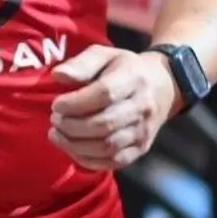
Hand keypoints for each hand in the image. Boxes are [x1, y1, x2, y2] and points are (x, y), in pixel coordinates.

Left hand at [49, 46, 177, 171]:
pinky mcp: (141, 149)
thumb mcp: (104, 55)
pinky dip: (87, 159)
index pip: (104, 94)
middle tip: (54, 119)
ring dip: (75, 144)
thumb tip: (58, 75)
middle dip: (72, 125)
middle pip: (104, 124)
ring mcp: (143, 131)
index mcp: (133, 78)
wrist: (162, 87)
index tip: (56, 104)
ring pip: (107, 147)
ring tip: (56, 134)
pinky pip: (113, 162)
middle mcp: (143, 107)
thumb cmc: (124, 69)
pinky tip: (70, 147)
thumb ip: (81, 64)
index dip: (75, 103)